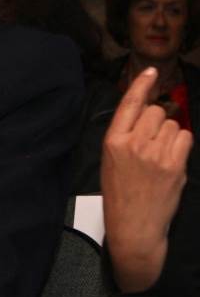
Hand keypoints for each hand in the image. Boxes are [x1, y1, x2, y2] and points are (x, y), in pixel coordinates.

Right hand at [102, 67, 192, 291]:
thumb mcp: (110, 160)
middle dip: (158, 121)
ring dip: (170, 135)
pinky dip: (181, 145)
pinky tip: (171, 160)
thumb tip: (146, 112)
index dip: (142, 84)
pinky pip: (185, 138)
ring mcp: (155, 154)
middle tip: (152, 142)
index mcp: (112, 141)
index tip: (152, 71)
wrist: (133, 225)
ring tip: (160, 155)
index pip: (129, 104)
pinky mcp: (174, 165)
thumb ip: (125, 134)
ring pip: (173, 124)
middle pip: (156, 112)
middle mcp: (133, 143)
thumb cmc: (120, 192)